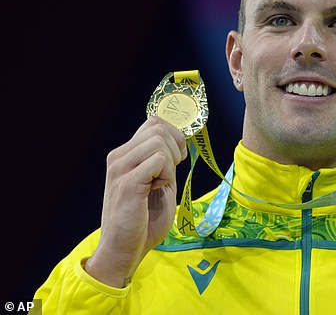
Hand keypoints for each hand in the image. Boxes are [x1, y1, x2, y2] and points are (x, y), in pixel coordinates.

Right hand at [85, 116, 186, 286]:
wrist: (123, 250)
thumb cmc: (143, 221)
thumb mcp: (157, 184)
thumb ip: (164, 163)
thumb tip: (179, 143)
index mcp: (124, 155)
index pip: (153, 123)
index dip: (174, 135)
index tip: (179, 157)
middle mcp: (119, 157)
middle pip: (157, 128)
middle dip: (176, 146)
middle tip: (174, 170)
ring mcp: (121, 169)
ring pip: (158, 141)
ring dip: (171, 161)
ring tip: (163, 182)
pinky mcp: (127, 183)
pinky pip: (158, 160)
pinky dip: (167, 174)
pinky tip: (159, 189)